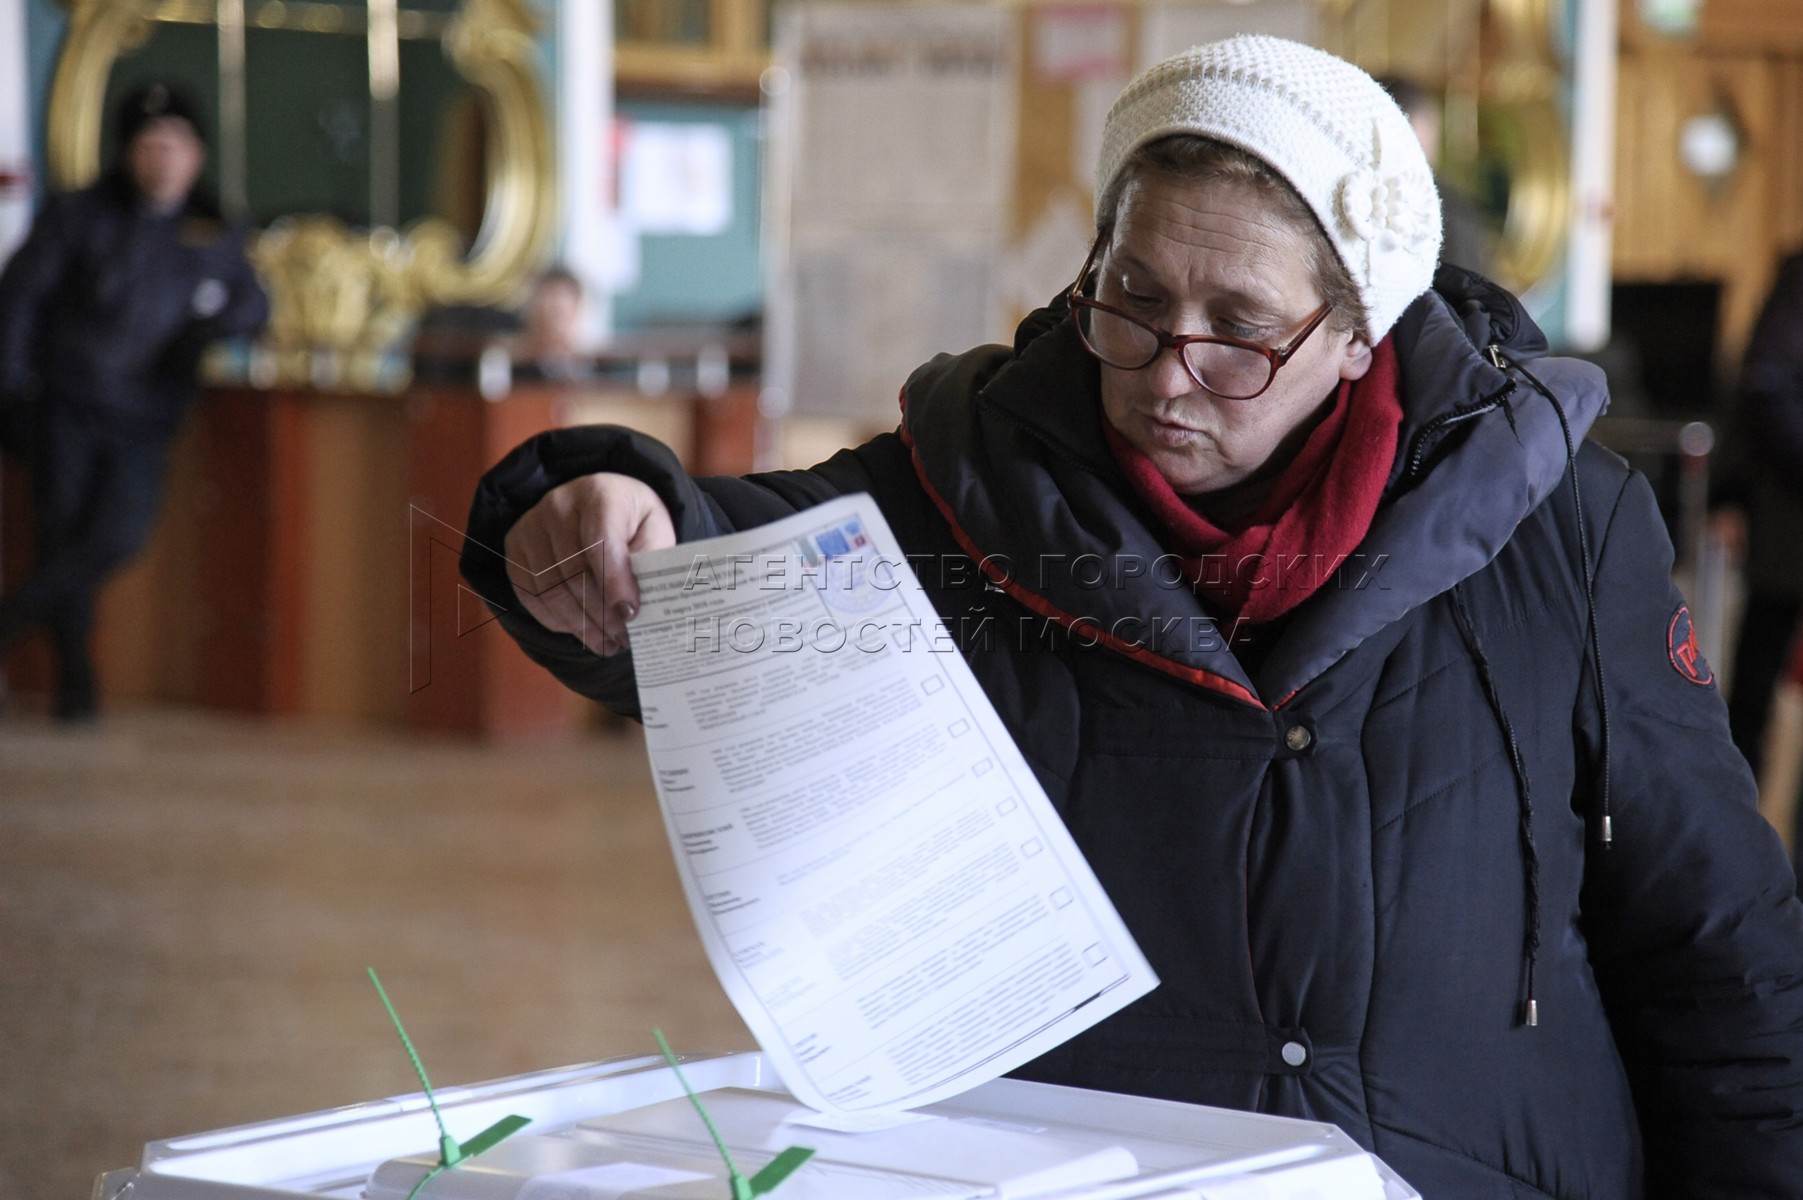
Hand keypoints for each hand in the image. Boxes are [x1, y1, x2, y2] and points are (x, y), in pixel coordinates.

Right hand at [503, 473, 674, 655]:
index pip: (601, 542)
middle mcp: (558, 504)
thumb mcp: (654, 532)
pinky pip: (530, 595)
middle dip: (600, 613)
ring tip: (606, 643)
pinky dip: (557, 620)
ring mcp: (531, 525)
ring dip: (580, 624)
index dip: (615, 583)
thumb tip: (636, 606)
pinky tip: (581, 630)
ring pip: (550, 589)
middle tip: (622, 639)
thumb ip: (649, 562)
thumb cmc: (632, 522)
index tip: (630, 615)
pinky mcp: (515, 547)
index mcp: (600, 494)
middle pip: (574, 572)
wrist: (599, 504)